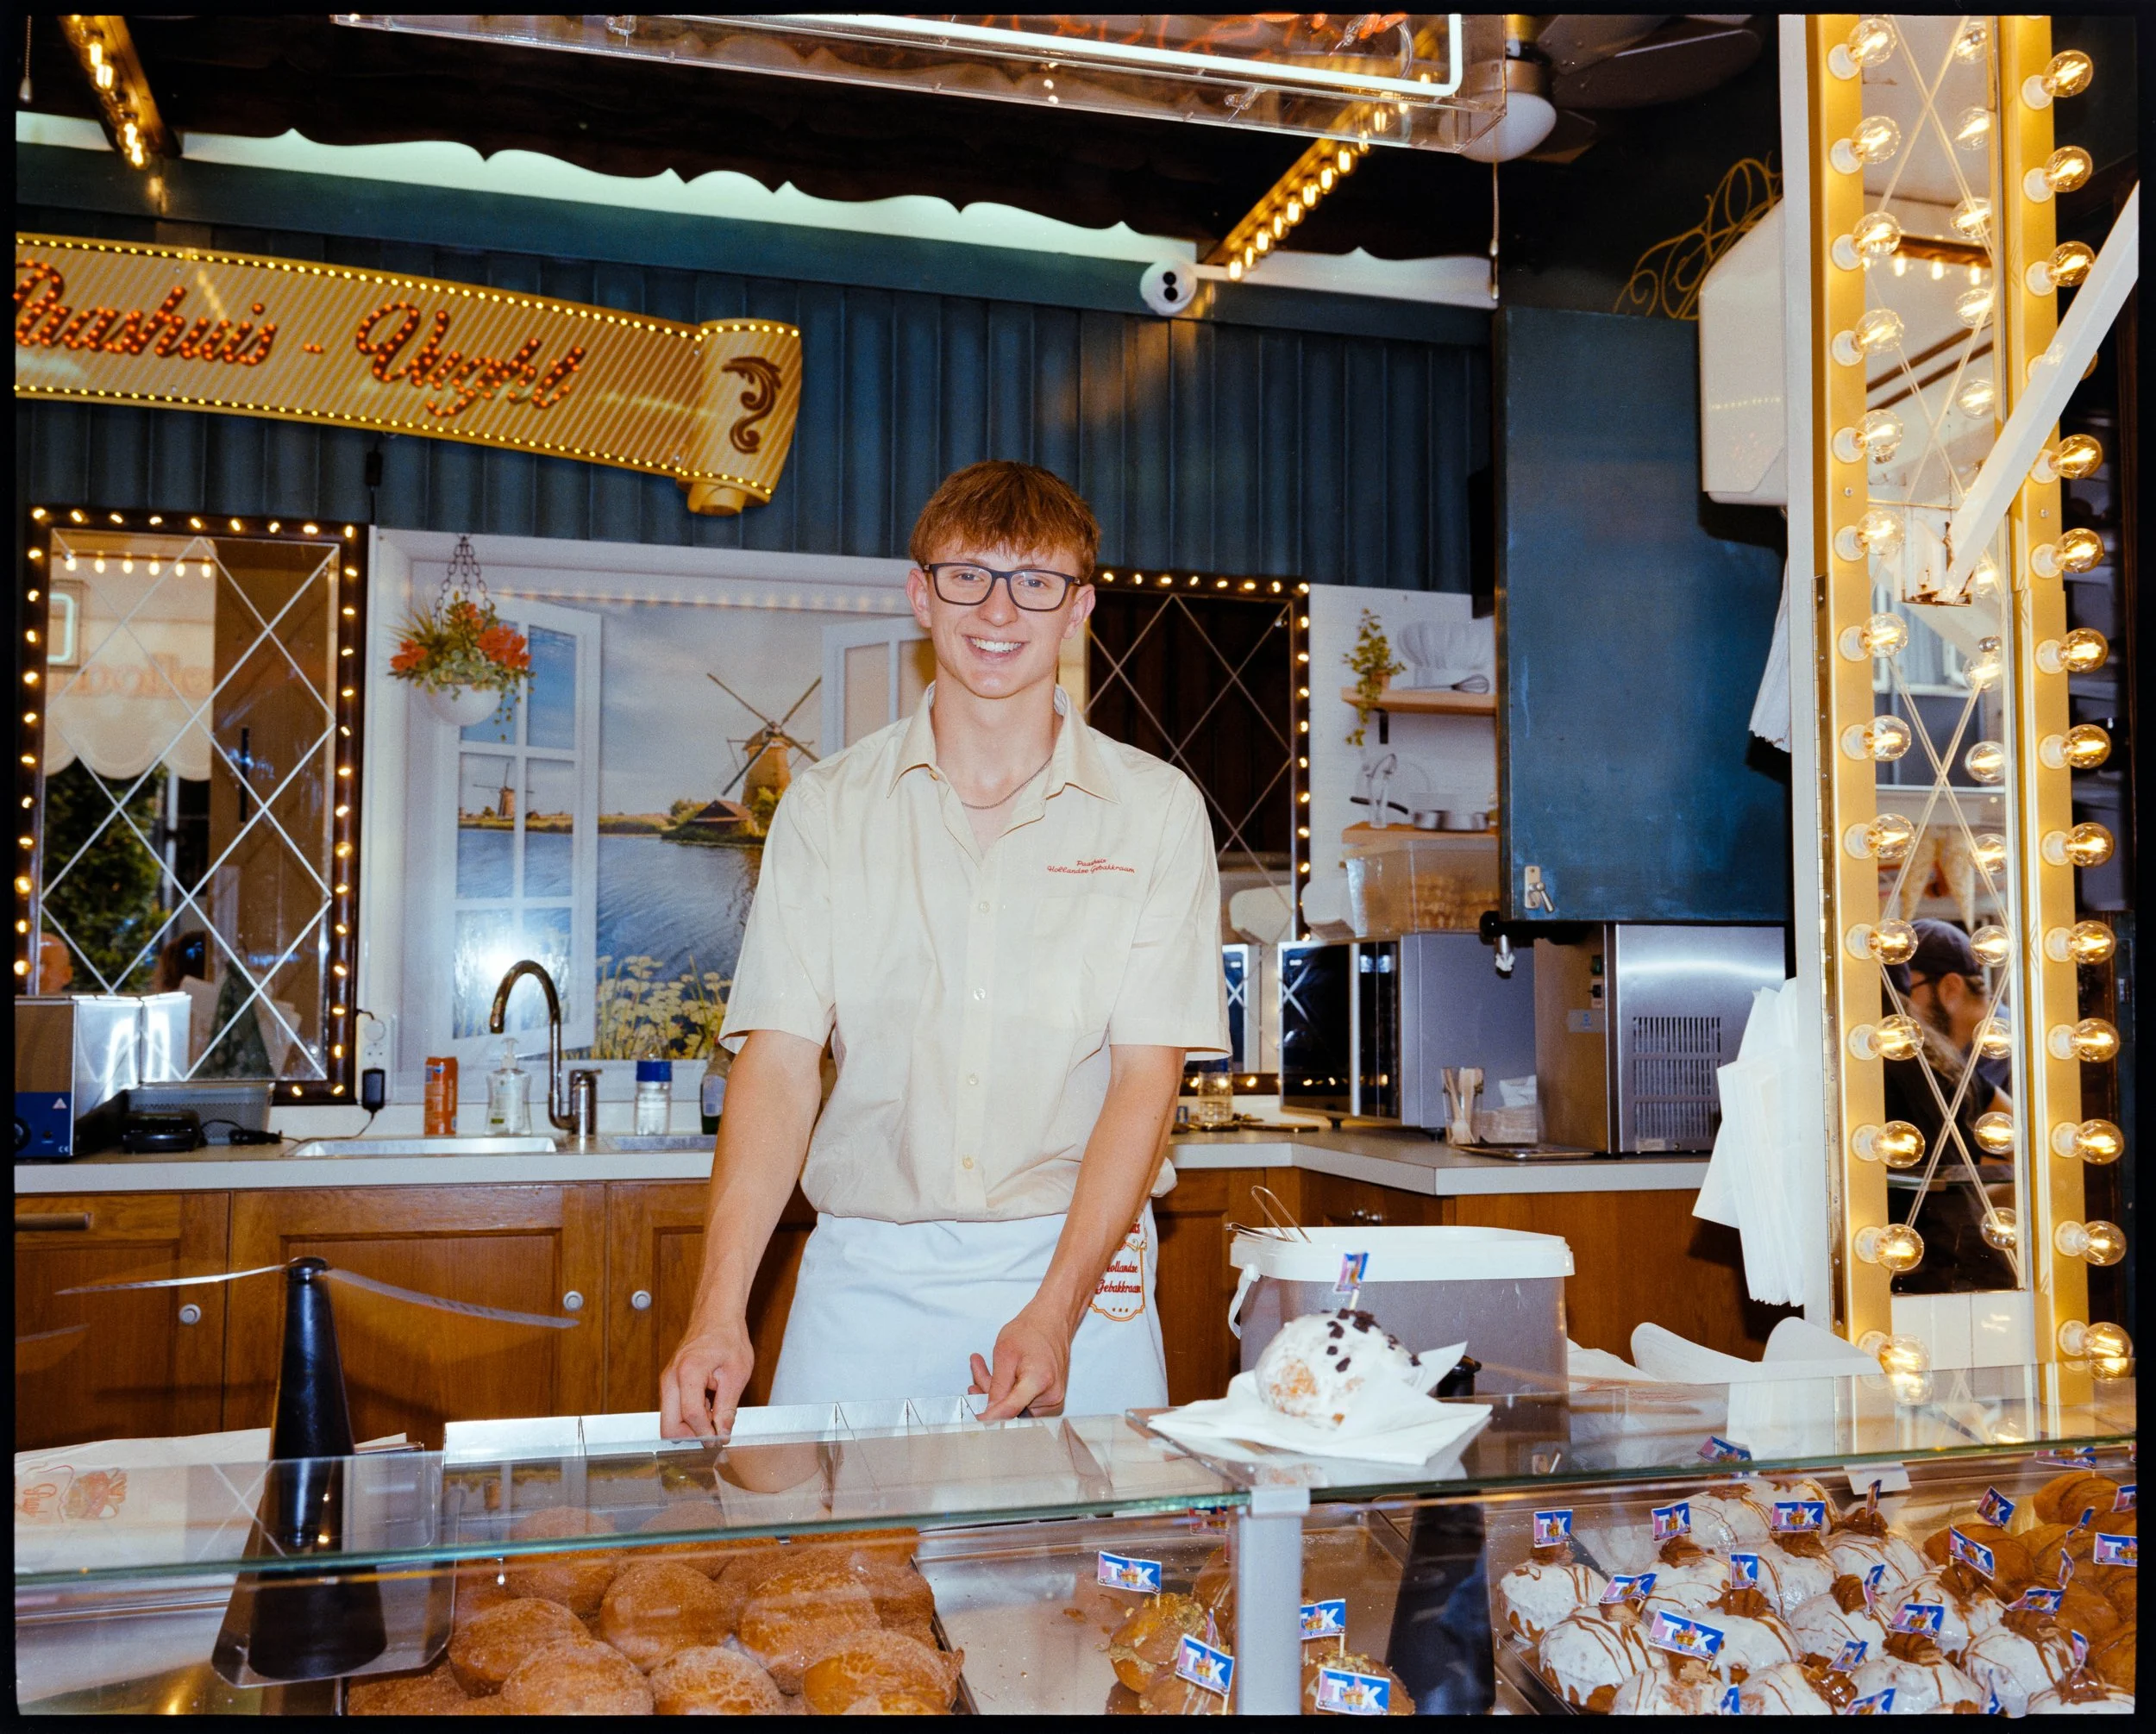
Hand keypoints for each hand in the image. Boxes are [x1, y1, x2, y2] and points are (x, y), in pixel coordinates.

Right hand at [659, 1313, 754, 1438]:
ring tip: (715, 1412)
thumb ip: (727, 1407)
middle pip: (668, 1427)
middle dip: (691, 1436)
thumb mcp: (737, 1373)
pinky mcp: (669, 1384)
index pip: (691, 1417)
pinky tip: (708, 1403)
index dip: (707, 1434)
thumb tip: (723, 1433)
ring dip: (691, 1425)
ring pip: (669, 1420)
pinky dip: (689, 1415)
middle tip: (715, 1431)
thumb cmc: (728, 1337)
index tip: (721, 1439)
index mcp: (688, 1372)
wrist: (716, 1315)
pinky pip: (673, 1410)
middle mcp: (670, 1378)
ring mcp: (667, 1381)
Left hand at [969, 1305, 1069, 1419]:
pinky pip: (1023, 1402)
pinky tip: (998, 1377)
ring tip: (983, 1367)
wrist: (1052, 1322)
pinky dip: (1009, 1391)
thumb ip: (996, 1386)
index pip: (1010, 1410)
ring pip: (1015, 1406)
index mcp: (1039, 1381)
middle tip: (975, 1373)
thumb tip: (989, 1412)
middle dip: (989, 1394)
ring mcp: (1053, 1400)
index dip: (990, 1417)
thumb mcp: (1004, 1353)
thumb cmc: (1030, 1332)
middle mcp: (1051, 1396)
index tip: (976, 1421)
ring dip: (997, 1392)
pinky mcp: (1051, 1400)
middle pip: (1011, 1408)